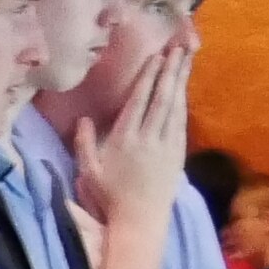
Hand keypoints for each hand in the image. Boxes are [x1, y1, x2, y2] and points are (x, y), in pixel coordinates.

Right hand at [72, 45, 188, 241]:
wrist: (140, 221)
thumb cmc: (110, 197)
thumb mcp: (89, 172)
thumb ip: (84, 144)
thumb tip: (82, 118)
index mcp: (125, 140)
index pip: (139, 101)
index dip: (148, 77)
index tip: (156, 57)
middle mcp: (148, 139)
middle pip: (162, 98)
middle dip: (170, 71)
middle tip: (179, 47)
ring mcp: (166, 146)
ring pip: (175, 107)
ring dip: (180, 81)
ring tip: (186, 59)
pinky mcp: (177, 154)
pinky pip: (181, 122)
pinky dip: (182, 103)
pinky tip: (184, 89)